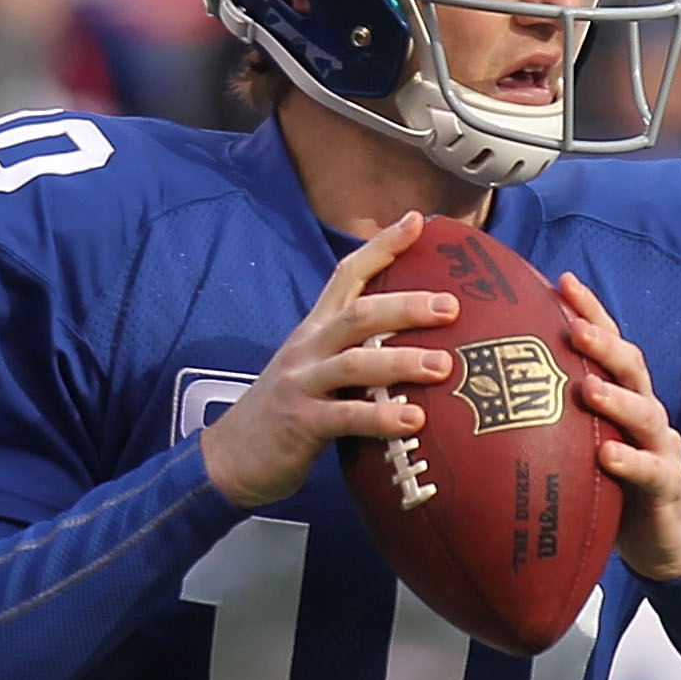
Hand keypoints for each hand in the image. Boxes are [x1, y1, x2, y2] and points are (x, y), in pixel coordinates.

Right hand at [200, 211, 459, 509]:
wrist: (229, 459)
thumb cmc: (286, 415)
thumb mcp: (315, 372)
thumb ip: (355, 355)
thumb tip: (416, 349)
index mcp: (314, 330)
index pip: (346, 275)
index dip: (381, 246)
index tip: (418, 220)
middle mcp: (307, 348)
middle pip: (358, 314)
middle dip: (406, 306)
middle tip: (451, 307)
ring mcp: (301, 384)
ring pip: (354, 363)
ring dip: (402, 362)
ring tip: (443, 366)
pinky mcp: (299, 423)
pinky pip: (345, 417)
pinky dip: (380, 417)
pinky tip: (412, 420)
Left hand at [558, 271, 680, 583]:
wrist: (660, 539)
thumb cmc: (609, 486)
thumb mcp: (575, 446)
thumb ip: (544, 420)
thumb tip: (480, 398)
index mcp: (621, 397)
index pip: (607, 345)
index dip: (589, 311)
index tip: (561, 280)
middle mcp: (644, 413)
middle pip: (631, 366)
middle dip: (604, 342)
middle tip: (575, 327)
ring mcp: (659, 447)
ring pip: (644, 413)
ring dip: (617, 398)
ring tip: (589, 388)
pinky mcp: (666, 486)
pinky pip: (650, 470)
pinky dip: (629, 461)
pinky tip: (607, 456)